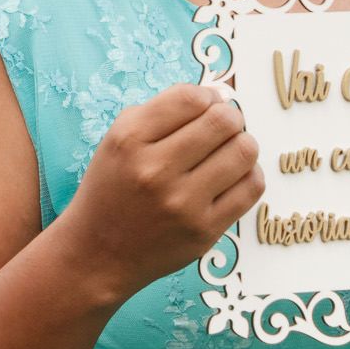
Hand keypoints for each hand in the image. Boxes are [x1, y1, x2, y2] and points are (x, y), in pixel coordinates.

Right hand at [58, 82, 263, 310]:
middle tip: (224, 127)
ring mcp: (182, 203)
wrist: (98, 254)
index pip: (191, 98)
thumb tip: (220, 94)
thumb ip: (164, 111)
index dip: (208, 96)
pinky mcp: (204, 230)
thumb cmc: (113, 189)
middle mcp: (155, 170)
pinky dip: (248, 175)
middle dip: (230, 118)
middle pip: (223, 121)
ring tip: (229, 151)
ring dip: (242, 144)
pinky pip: (251, 187)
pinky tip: (233, 177)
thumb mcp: (119, 139)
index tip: (207, 106)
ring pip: (244, 151)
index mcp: (130, 139)